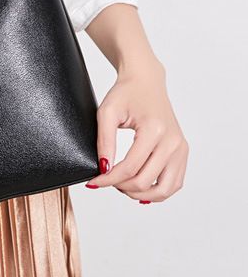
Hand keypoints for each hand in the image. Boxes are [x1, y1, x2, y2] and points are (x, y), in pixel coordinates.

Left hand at [85, 60, 188, 202]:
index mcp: (155, 131)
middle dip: (121, 187)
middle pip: (146, 182)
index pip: (129, 168)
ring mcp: (181, 149)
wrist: (146, 82)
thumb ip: (104, 141)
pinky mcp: (183, 152)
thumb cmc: (126, 93)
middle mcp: (173, 142)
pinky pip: (174, 183)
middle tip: (106, 181)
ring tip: (122, 186)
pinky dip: (158, 191)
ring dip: (141, 195)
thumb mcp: (107, 112)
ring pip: (165, 189)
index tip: (93, 182)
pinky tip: (140, 187)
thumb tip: (104, 169)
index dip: (108, 180)